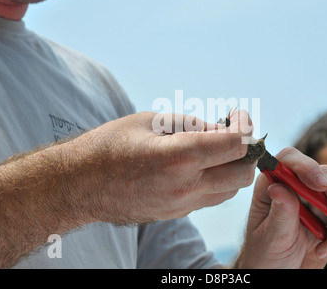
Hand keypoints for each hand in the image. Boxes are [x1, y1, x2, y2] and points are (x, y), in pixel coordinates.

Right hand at [68, 110, 256, 224]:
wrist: (80, 185)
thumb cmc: (109, 146)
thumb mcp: (150, 121)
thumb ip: (191, 124)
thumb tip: (221, 129)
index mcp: (178, 157)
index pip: (234, 145)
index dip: (245, 126)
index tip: (238, 114)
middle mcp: (185, 186)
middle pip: (242, 174)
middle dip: (247, 151)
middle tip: (234, 133)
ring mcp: (182, 204)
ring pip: (230, 190)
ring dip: (233, 167)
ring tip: (216, 147)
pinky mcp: (176, 213)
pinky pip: (211, 198)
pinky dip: (216, 180)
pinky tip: (200, 164)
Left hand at [235, 147, 326, 268]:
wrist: (276, 275)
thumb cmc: (264, 255)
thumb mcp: (270, 237)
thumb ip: (279, 214)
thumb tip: (278, 187)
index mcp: (273, 185)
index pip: (289, 161)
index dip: (305, 166)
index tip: (319, 185)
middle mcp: (294, 188)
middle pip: (323, 176)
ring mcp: (313, 203)